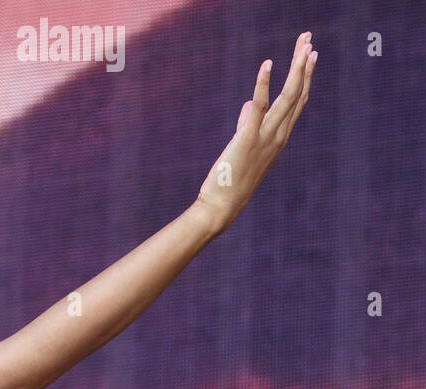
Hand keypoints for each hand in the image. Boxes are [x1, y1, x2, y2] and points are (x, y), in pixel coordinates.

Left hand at [194, 31, 316, 234]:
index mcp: (278, 138)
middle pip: (297, 94)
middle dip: (304, 65)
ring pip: (287, 97)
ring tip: (302, 45)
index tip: (310, 55)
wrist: (221, 207)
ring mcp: (265, 138)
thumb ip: (246, 124)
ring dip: (295, 69)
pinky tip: (267, 64)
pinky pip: (258, 107)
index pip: (297, 102)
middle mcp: (278, 136)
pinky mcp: (247, 139)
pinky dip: (263, 83)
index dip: (305, 77)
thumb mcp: (241, 148)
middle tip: (309, 39)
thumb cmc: (230, 180)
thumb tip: (248, 104)